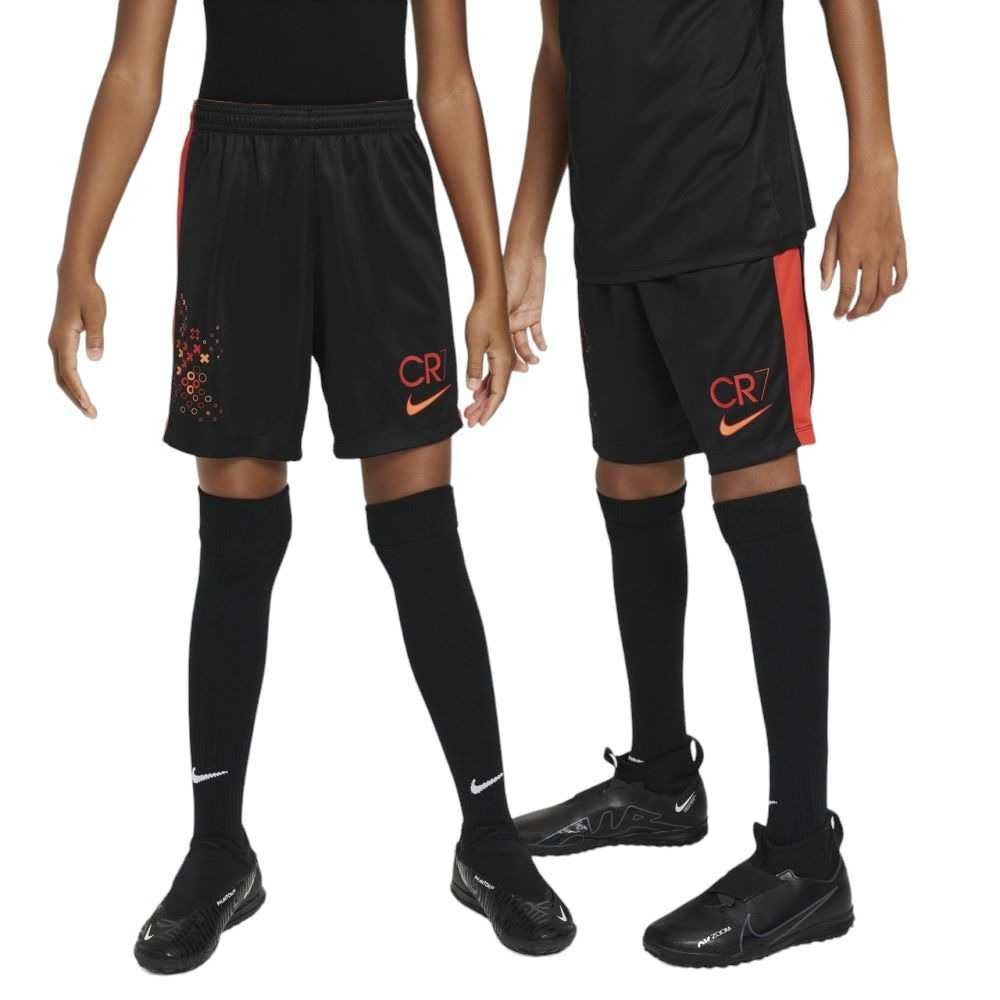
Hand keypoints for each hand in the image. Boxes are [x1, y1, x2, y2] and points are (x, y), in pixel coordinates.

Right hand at [48, 269, 105, 417]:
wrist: (74, 278)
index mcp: (63, 340)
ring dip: (73, 392)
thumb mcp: (97, 314)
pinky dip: (71, 382)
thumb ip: (97, 336)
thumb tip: (95, 359)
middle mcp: (55, 343)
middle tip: (92, 414)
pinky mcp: (60, 340)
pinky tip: (80, 390)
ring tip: (88, 407)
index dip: (79, 393)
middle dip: (76, 398)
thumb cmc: (88, 294)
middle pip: (62, 379)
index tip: (89, 407)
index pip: (70, 373)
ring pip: (61, 374)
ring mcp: (56, 342)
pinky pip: (63, 366)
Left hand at [463, 290, 513, 427]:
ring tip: (469, 411)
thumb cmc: (483, 317)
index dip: (488, 410)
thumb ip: (474, 367)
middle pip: (496, 392)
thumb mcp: (475, 343)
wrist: (491, 295)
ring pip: (494, 384)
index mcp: (503, 362)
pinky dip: (483, 386)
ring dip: (482, 398)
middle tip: (470, 422)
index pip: (497, 394)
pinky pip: (492, 374)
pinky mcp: (497, 350)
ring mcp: (502, 356)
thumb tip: (472, 390)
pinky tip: (475, 393)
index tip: (479, 423)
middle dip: (483, 409)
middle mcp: (506, 362)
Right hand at [504, 249, 547, 369]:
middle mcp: (508, 321)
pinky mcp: (534, 313)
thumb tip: (500, 339)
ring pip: (523, 342)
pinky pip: (536, 331)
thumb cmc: (510, 274)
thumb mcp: (505, 299)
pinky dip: (540, 340)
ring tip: (534, 362)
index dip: (499, 357)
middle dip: (514, 361)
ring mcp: (521, 317)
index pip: (497, 344)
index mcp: (497, 319)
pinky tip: (543, 348)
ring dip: (528, 353)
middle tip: (521, 372)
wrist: (525, 257)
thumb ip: (503, 320)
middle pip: (509, 346)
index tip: (499, 370)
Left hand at [821, 167, 906, 320]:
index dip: (842, 307)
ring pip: (885, 290)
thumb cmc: (849, 206)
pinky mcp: (900, 247)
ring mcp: (888, 253)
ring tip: (866, 310)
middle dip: (858, 311)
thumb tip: (825, 287)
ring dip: (876, 305)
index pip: (846, 291)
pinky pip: (902, 275)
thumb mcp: (831, 233)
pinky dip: (895, 289)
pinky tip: (887, 294)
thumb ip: (827, 262)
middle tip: (850, 316)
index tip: (838, 315)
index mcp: (851, 254)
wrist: (874, 185)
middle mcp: (872, 256)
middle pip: (867, 296)